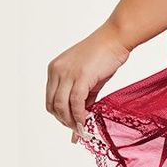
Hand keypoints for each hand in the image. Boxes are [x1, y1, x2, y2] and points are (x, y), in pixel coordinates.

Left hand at [46, 21, 131, 144]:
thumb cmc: (105, 54)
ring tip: (81, 127)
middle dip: (64, 120)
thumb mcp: (86, 76)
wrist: (116, 38)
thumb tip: (81, 116)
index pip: (50, 99)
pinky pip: (76, 103)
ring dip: (71, 120)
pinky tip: (86, 120)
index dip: (59, 114)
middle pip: (52, 104)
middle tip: (77, 128)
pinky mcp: (81, 77)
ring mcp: (67, 73)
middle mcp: (57, 70)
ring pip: (61, 106)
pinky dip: (79, 115)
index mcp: (55, 69)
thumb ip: (81, 95)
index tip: (71, 123)